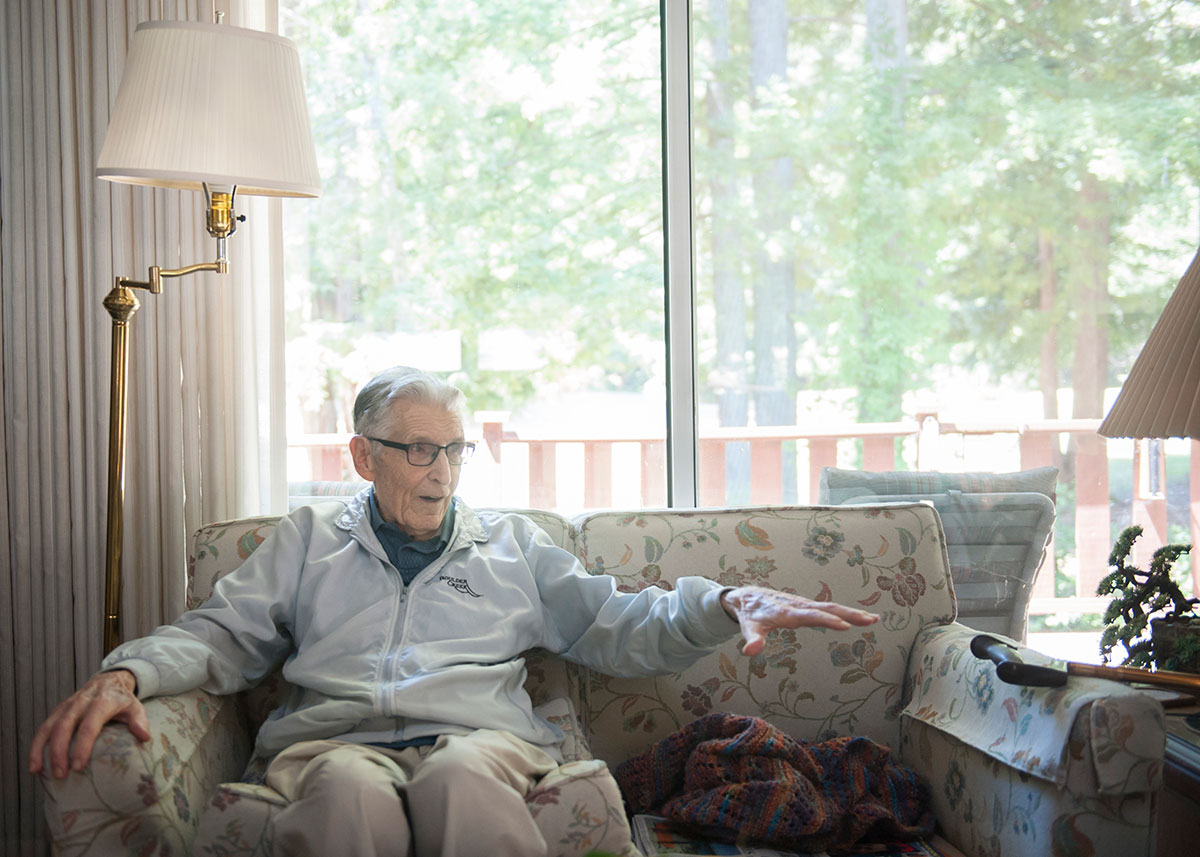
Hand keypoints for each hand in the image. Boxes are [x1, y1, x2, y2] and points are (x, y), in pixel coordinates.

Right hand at [28, 669, 149, 778]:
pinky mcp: (57, 710)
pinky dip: (36, 745)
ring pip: (49, 726)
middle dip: (59, 751)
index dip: (83, 746)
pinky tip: (34, 764)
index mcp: (102, 701)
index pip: (90, 725)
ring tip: (38, 771)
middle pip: (64, 726)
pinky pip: (43, 728)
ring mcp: (67, 706)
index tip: (78, 766)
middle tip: (60, 774)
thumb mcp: (135, 707)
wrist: (108, 680)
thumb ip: (139, 721)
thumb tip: (144, 737)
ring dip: (41, 749)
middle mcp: (81, 702)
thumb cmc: (122, 699)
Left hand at [720, 586, 878, 656]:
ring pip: (831, 607)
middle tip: (870, 620)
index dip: (826, 620)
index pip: (810, 616)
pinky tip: (859, 617)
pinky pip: (828, 608)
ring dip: (852, 612)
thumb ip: (752, 640)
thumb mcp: (748, 628)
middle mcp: (799, 606)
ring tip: (873, 619)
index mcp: (787, 612)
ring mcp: (804, 605)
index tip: (844, 625)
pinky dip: (845, 612)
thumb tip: (750, 651)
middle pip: (827, 609)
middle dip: (849, 614)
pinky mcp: (806, 606)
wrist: (747, 597)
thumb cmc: (749, 614)